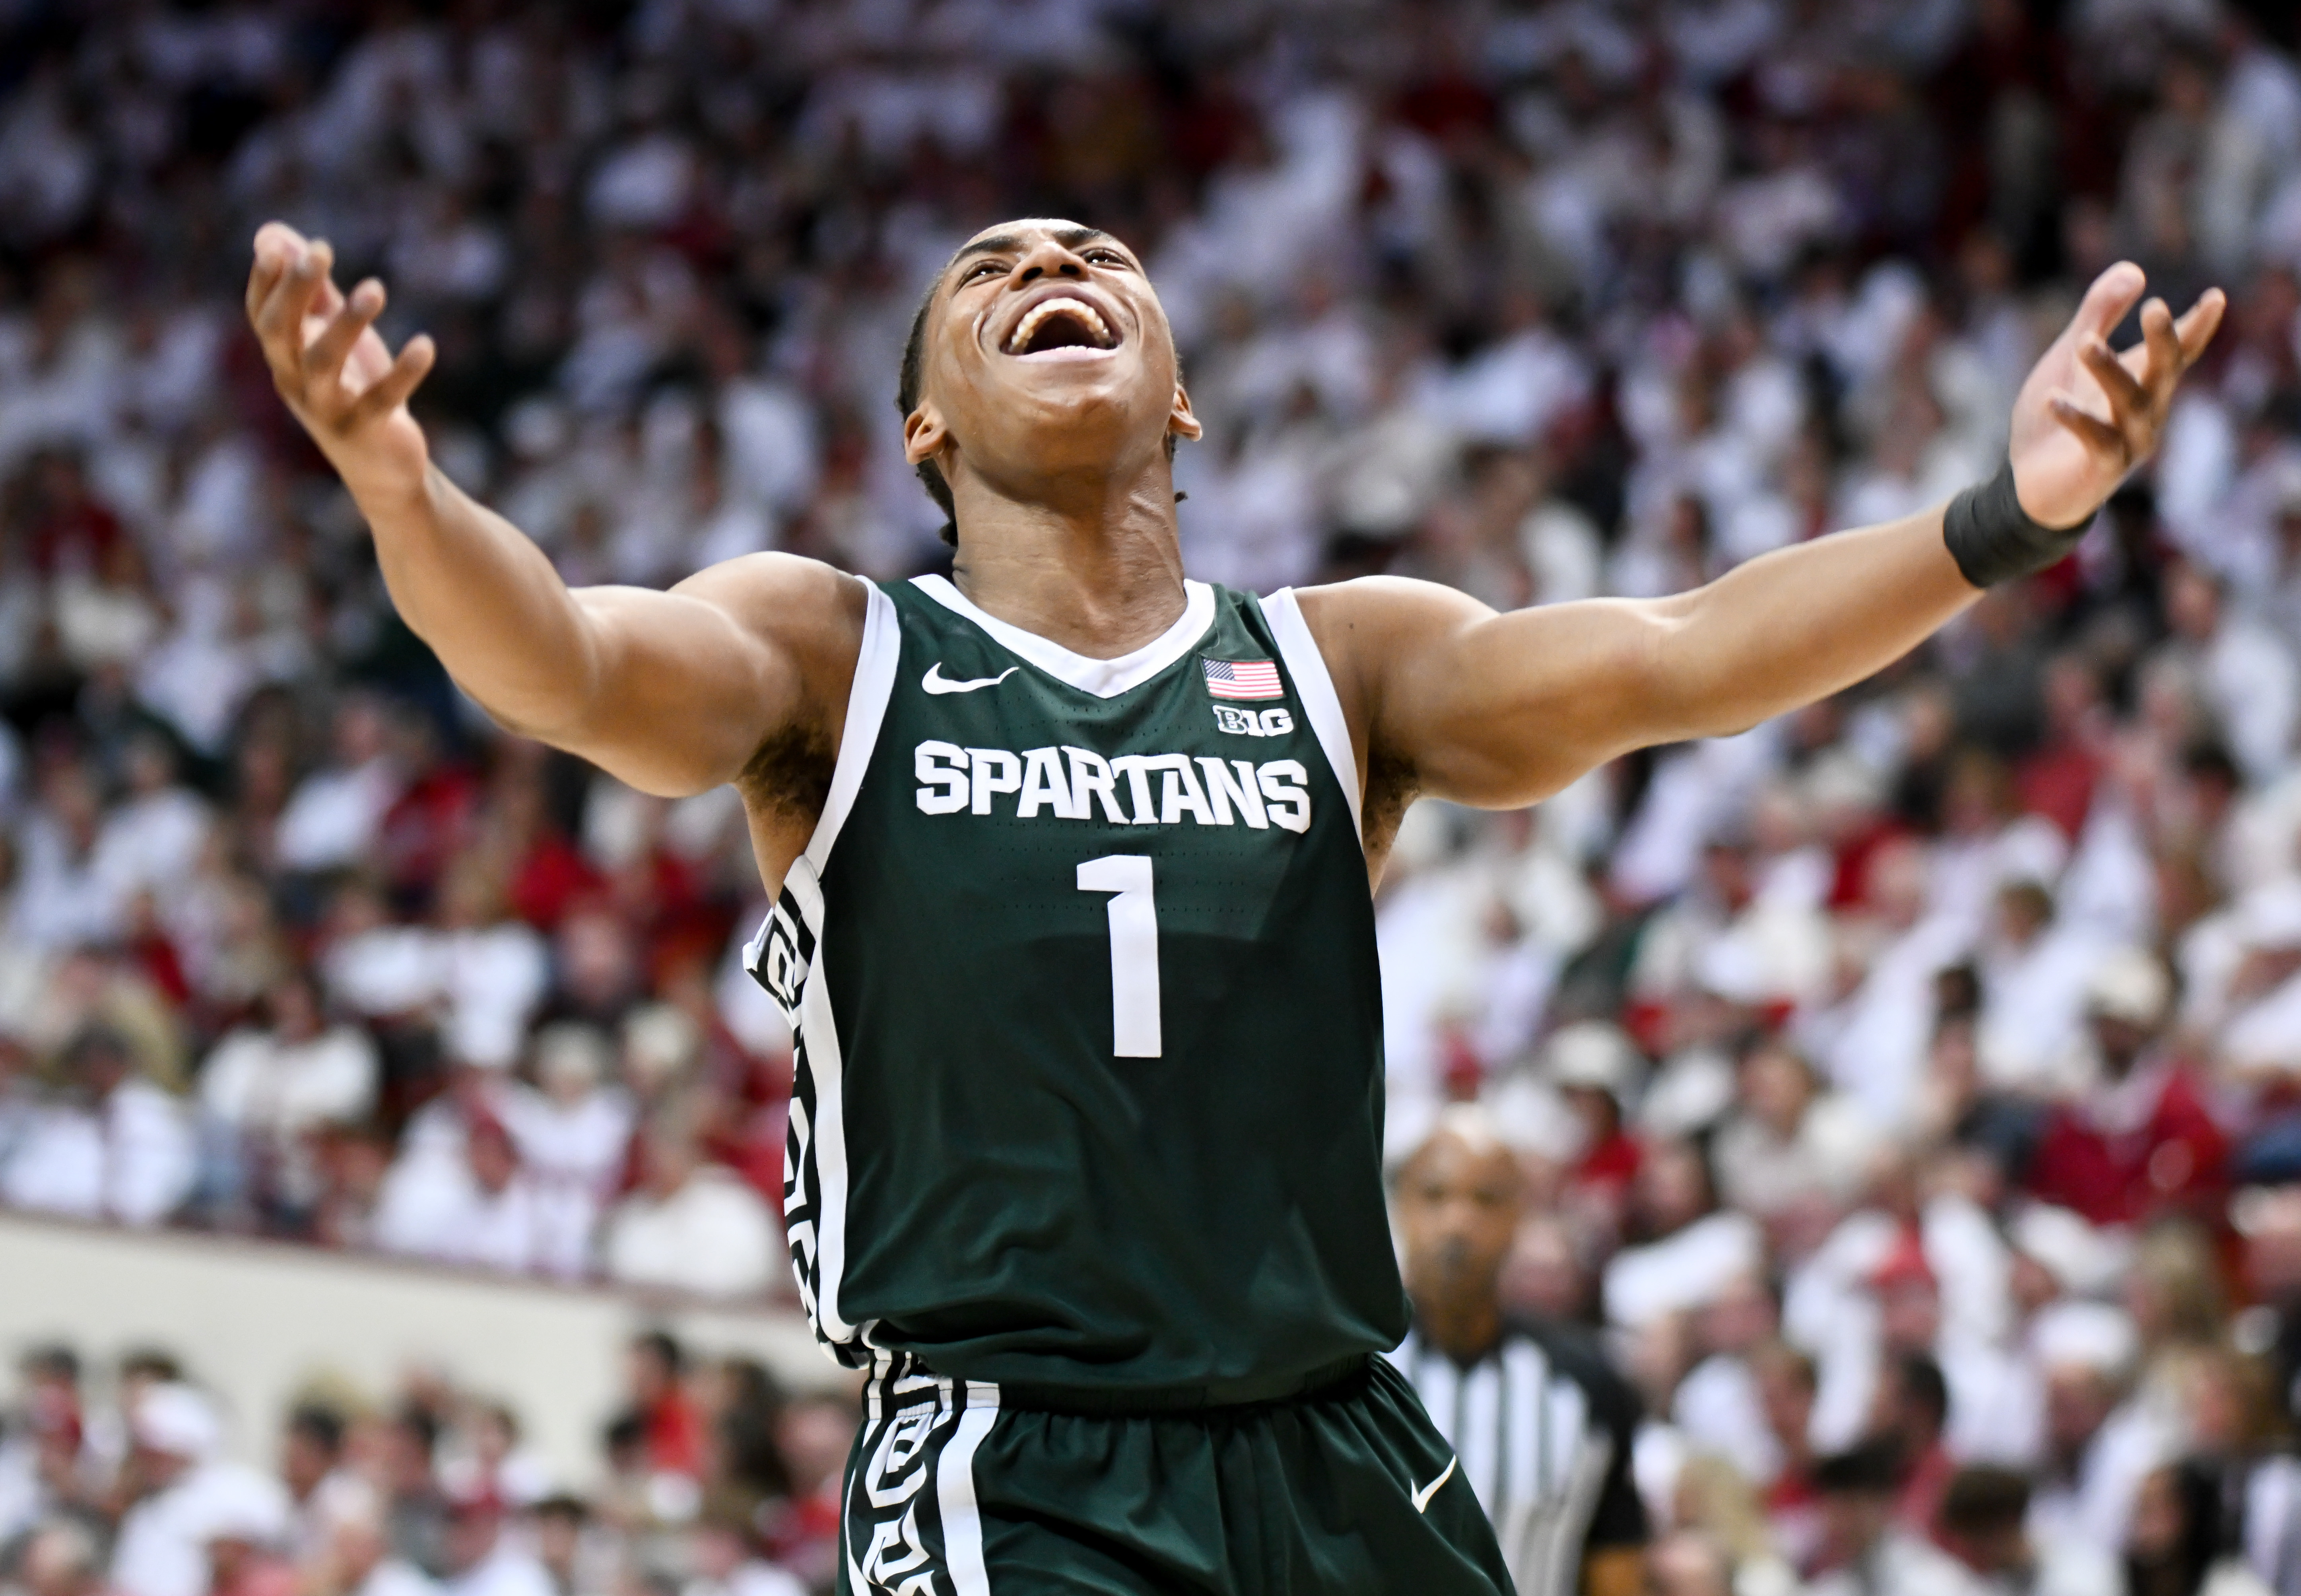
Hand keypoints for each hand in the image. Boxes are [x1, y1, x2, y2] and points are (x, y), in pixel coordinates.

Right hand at [246, 221, 435, 496]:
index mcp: (284, 358)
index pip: (261, 316)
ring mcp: (326, 410)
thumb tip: (273, 234)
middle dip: (296, 290)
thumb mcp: (330, 336)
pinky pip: (380, 400)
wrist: (382, 468)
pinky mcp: (366, 432)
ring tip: (375, 287)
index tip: (275, 246)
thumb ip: (310, 289)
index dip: (263, 282)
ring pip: (324, 364)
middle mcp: (295, 382)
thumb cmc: (353, 389)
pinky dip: (403, 372)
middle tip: (321, 249)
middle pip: (281, 333)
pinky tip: (426, 344)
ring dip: (348, 324)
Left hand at [2008, 261, 2223, 527]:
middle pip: (2165, 371)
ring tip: (2083, 343)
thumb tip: (2133, 270)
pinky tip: (2053, 400)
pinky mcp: (2102, 469)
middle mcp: (2146, 410)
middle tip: (2154, 307)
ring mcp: (2129, 442)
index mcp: (2143, 381)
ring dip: (2109, 371)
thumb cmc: (2056, 416)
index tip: (2215, 297)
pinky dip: (2076, 419)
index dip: (2197, 325)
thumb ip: (2098, 315)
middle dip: (2164, 340)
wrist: (2027, 484)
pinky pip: (2097, 441)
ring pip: (2131, 403)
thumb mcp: (2070, 358)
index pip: (2179, 350)